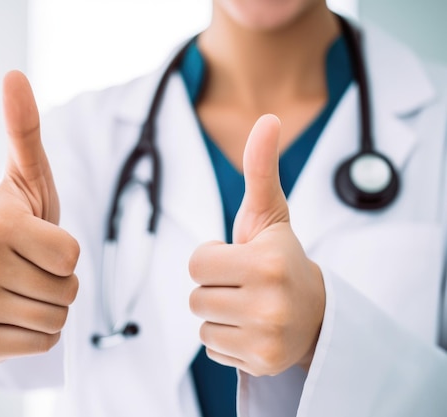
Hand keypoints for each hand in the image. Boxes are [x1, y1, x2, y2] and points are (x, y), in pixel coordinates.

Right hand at [0, 71, 79, 362]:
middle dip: (58, 278)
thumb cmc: (18, 219)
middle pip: (68, 290)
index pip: (71, 255)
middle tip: (30, 265)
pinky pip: (43, 343)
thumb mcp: (29, 177)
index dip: (65, 249)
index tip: (39, 239)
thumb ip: (25, 129)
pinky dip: (38, 331)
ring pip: (58, 319)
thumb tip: (14, 75)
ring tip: (23, 286)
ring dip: (50, 304)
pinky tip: (14, 311)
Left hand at [189, 114, 324, 375]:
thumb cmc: (280, 256)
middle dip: (215, 288)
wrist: (314, 311)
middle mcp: (270, 304)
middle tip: (246, 285)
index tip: (239, 259)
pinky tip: (251, 329)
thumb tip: (268, 118)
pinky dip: (226, 339)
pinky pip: (212, 348)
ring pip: (202, 324)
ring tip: (249, 306)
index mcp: (267, 263)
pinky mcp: (262, 364)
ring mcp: (267, 338)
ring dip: (218, 314)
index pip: (197, 264)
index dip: (212, 259)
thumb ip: (261, 169)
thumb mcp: (269, 213)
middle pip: (196, 297)